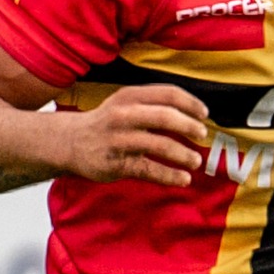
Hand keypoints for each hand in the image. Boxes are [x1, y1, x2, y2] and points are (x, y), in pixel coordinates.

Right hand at [56, 84, 209, 187]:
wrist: (69, 142)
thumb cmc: (106, 122)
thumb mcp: (124, 103)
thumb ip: (152, 104)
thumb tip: (192, 113)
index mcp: (130, 96)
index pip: (168, 93)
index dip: (190, 103)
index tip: (204, 114)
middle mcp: (124, 115)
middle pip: (165, 117)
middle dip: (189, 126)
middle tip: (202, 134)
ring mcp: (120, 140)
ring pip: (160, 145)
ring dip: (183, 154)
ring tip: (195, 161)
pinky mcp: (117, 164)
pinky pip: (150, 170)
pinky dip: (170, 175)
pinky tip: (184, 179)